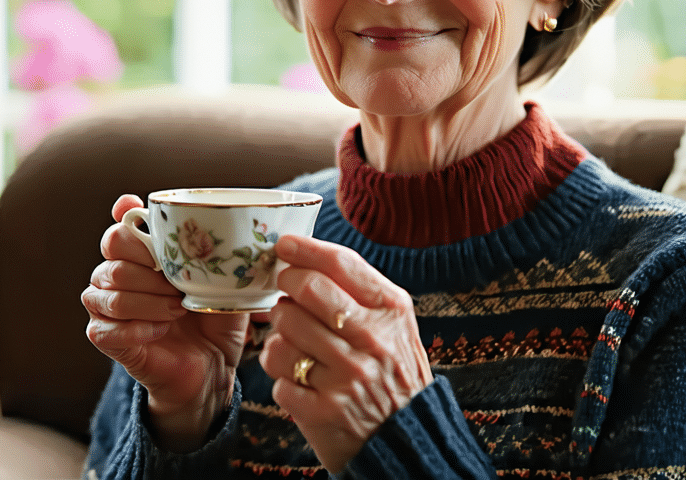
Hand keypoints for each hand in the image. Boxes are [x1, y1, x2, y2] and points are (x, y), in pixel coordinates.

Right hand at [82, 194, 248, 451]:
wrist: (211, 368)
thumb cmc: (214, 320)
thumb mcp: (223, 283)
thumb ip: (217, 254)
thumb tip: (234, 229)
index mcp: (141, 255)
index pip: (120, 228)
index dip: (127, 219)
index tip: (141, 218)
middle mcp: (116, 275)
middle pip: (113, 254)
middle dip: (150, 270)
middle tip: (180, 289)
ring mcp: (106, 306)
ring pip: (109, 292)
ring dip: (148, 301)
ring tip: (177, 311)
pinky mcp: (105, 337)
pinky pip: (104, 327)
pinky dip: (137, 328)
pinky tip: (161, 331)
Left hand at [258, 235, 432, 473]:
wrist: (407, 439)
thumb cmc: (392, 373)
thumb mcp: (395, 325)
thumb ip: (360, 292)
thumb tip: (307, 259)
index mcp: (391, 311)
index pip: (340, 264)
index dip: (305, 249)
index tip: (283, 246)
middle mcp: (371, 340)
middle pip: (306, 291)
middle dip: (286, 289)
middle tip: (286, 295)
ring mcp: (347, 376)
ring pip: (284, 334)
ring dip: (280, 337)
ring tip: (296, 344)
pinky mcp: (324, 410)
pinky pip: (278, 377)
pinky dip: (281, 377)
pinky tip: (300, 380)